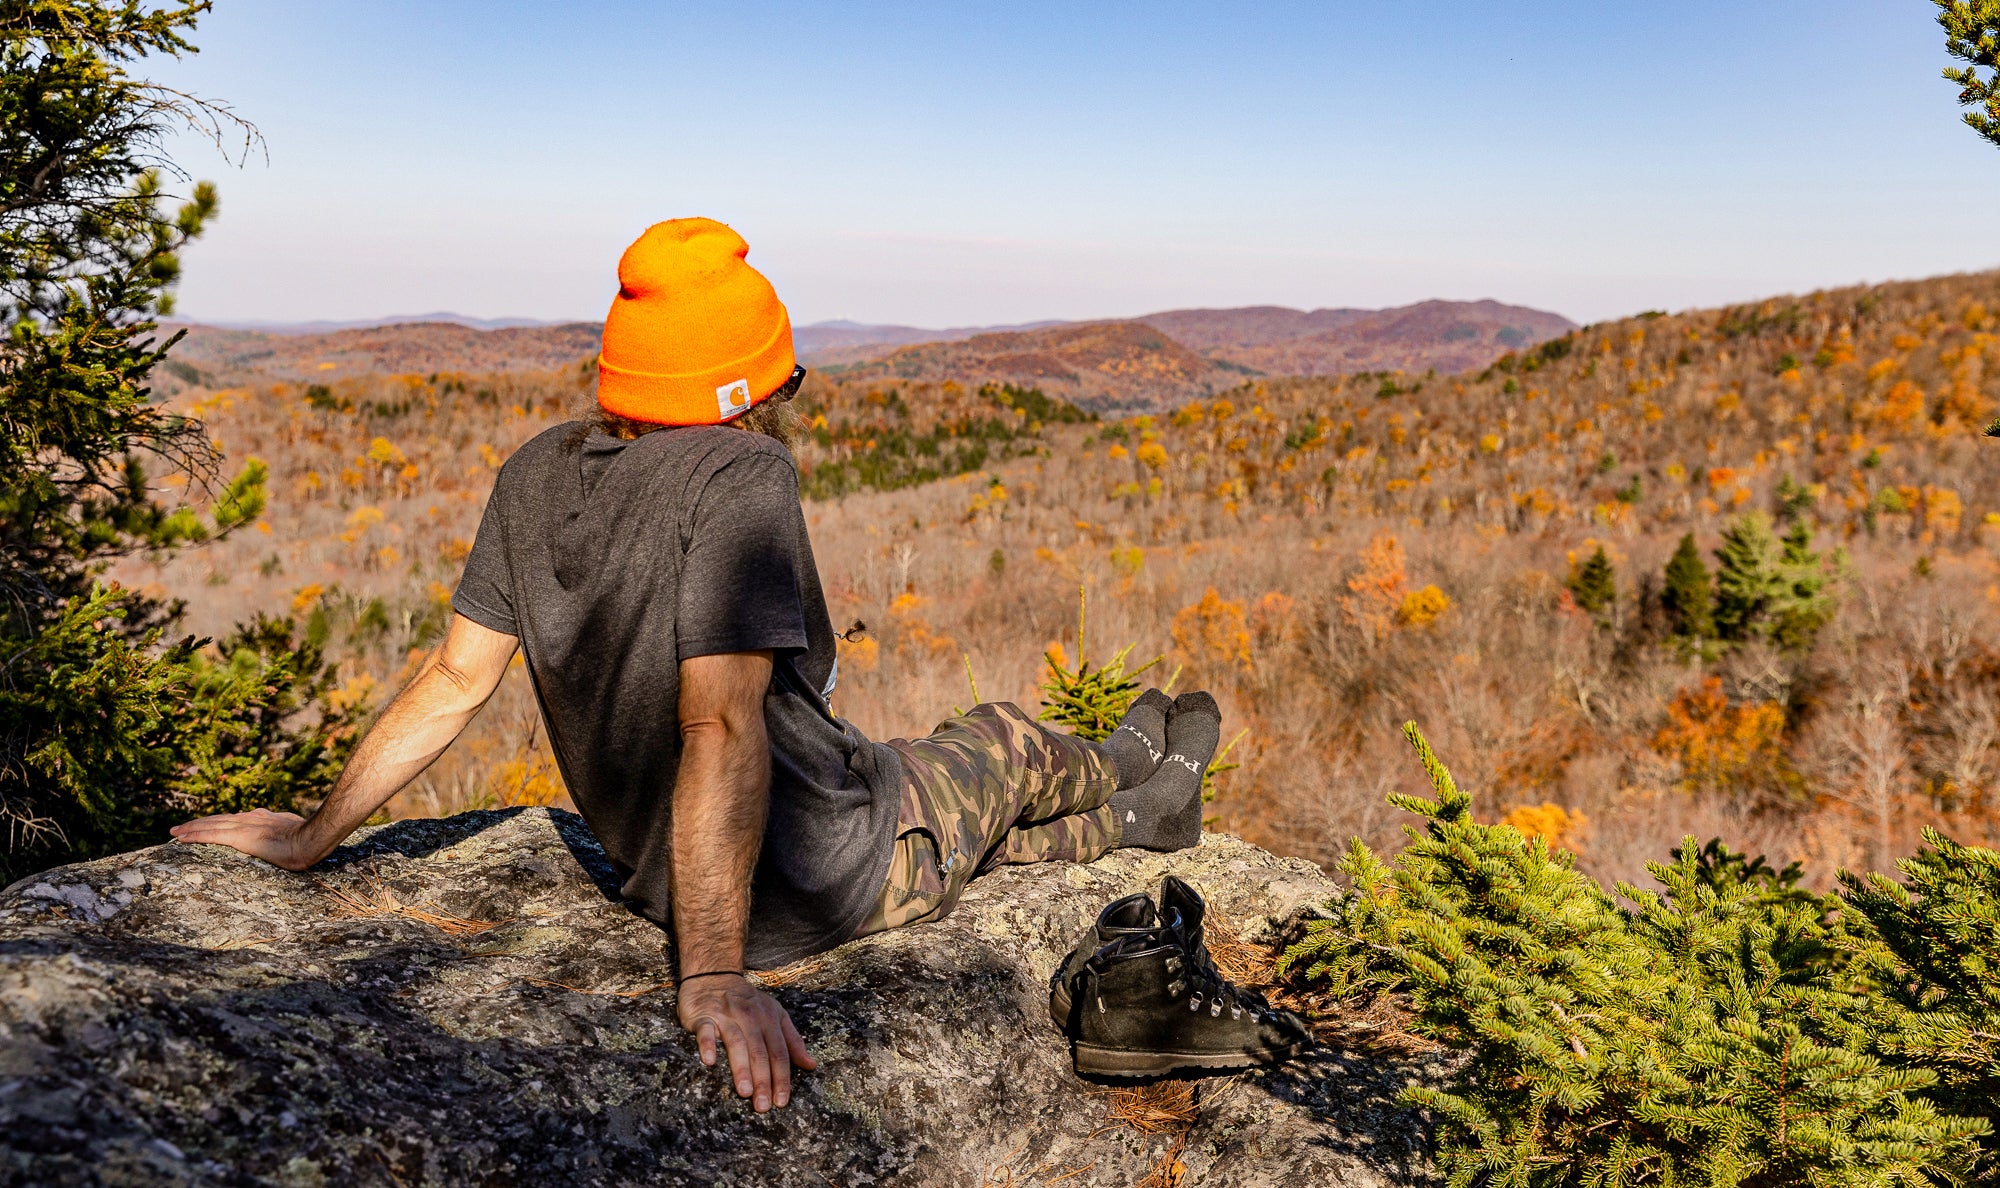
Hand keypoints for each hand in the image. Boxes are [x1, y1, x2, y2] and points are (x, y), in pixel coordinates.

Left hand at [168, 808, 316, 870]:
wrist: (310, 839)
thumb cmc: (308, 841)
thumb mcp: (295, 832)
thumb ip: (285, 833)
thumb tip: (287, 837)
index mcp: (264, 818)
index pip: (235, 819)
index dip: (220, 822)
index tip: (209, 824)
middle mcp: (251, 818)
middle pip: (218, 819)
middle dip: (199, 823)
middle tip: (181, 827)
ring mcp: (244, 826)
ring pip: (210, 825)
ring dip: (190, 828)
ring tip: (175, 831)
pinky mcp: (239, 836)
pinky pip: (210, 835)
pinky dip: (194, 835)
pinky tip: (181, 837)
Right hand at [675, 973, 816, 1110]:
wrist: (714, 976)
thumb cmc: (748, 1003)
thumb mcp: (776, 1016)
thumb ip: (793, 1041)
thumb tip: (811, 1065)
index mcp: (771, 1019)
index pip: (780, 1052)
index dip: (782, 1077)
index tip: (781, 1101)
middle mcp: (751, 1017)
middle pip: (760, 1051)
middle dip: (764, 1079)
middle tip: (763, 1106)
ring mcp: (727, 1015)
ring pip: (737, 1043)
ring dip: (741, 1068)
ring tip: (745, 1092)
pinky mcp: (704, 1015)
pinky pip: (706, 1030)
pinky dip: (708, 1044)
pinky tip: (710, 1061)